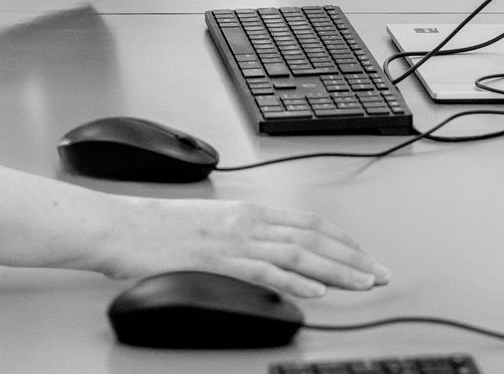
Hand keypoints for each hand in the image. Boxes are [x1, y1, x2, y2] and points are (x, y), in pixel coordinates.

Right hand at [100, 197, 389, 299]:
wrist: (123, 227)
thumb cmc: (159, 230)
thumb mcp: (211, 226)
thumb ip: (242, 238)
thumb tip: (269, 256)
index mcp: (248, 212)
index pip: (309, 224)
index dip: (343, 240)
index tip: (365, 257)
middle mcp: (248, 222)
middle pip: (314, 238)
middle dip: (353, 257)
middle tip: (380, 274)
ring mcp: (235, 240)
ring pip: (299, 254)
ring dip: (337, 269)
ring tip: (363, 283)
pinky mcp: (219, 260)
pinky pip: (265, 270)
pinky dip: (294, 281)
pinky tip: (315, 291)